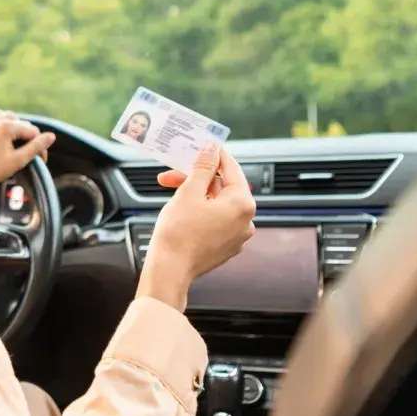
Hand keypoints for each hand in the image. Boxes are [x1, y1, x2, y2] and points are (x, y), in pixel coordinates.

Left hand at [0, 110, 54, 190]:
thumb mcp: (18, 160)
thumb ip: (36, 147)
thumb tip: (51, 136)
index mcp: (6, 126)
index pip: (32, 131)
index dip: (39, 146)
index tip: (41, 160)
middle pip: (21, 123)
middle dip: (28, 137)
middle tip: (30, 154)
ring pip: (7, 117)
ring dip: (16, 126)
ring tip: (18, 143)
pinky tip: (2, 127)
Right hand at [136, 143, 256, 311]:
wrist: (170, 270)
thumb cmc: (178, 232)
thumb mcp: (189, 192)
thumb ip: (203, 167)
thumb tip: (212, 149)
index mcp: (242, 204)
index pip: (231, 168)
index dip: (213, 154)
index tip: (202, 145)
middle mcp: (246, 220)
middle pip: (222, 187)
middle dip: (196, 178)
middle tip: (173, 173)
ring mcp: (237, 236)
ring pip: (217, 204)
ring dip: (196, 194)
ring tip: (172, 192)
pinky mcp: (226, 247)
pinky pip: (216, 220)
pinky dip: (201, 211)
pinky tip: (181, 210)